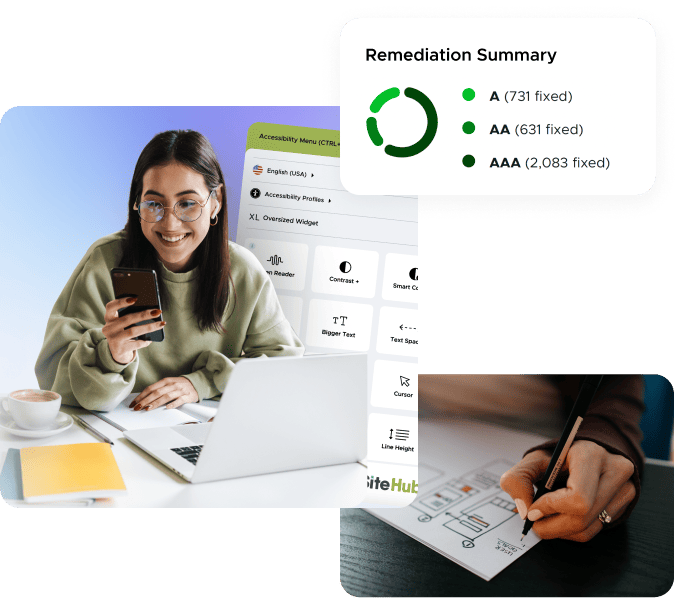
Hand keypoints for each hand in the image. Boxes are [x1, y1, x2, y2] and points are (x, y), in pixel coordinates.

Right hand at [102, 297, 165, 364]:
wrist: (118, 352)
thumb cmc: (125, 332)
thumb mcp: (124, 323)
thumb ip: (131, 316)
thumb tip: (152, 311)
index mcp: (109, 318)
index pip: (111, 307)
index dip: (121, 302)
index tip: (135, 298)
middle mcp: (108, 328)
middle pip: (127, 319)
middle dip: (144, 314)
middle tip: (158, 311)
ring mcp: (113, 339)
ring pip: (133, 331)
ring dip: (149, 327)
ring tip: (161, 324)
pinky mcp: (119, 349)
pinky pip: (136, 343)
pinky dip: (145, 341)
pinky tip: (151, 339)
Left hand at [130, 377, 198, 410]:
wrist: (195, 384)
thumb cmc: (179, 385)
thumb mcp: (168, 384)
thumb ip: (158, 390)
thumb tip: (143, 399)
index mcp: (165, 381)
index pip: (150, 388)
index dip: (141, 396)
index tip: (134, 403)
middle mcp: (172, 385)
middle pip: (156, 393)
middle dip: (145, 401)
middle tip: (137, 408)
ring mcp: (179, 390)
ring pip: (166, 396)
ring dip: (155, 403)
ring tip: (147, 409)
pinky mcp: (187, 396)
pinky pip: (179, 400)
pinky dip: (173, 404)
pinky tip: (167, 408)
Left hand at [500, 440, 635, 541]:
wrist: (587, 453)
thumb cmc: (560, 456)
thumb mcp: (534, 459)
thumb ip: (518, 479)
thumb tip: (524, 510)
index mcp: (591, 455)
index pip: (578, 497)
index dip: (551, 508)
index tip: (532, 509)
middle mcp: (615, 472)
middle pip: (582, 517)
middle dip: (550, 525)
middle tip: (532, 520)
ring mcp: (624, 490)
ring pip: (587, 529)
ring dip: (558, 530)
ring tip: (544, 518)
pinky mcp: (623, 506)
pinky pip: (594, 531)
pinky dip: (570, 531)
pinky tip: (560, 518)